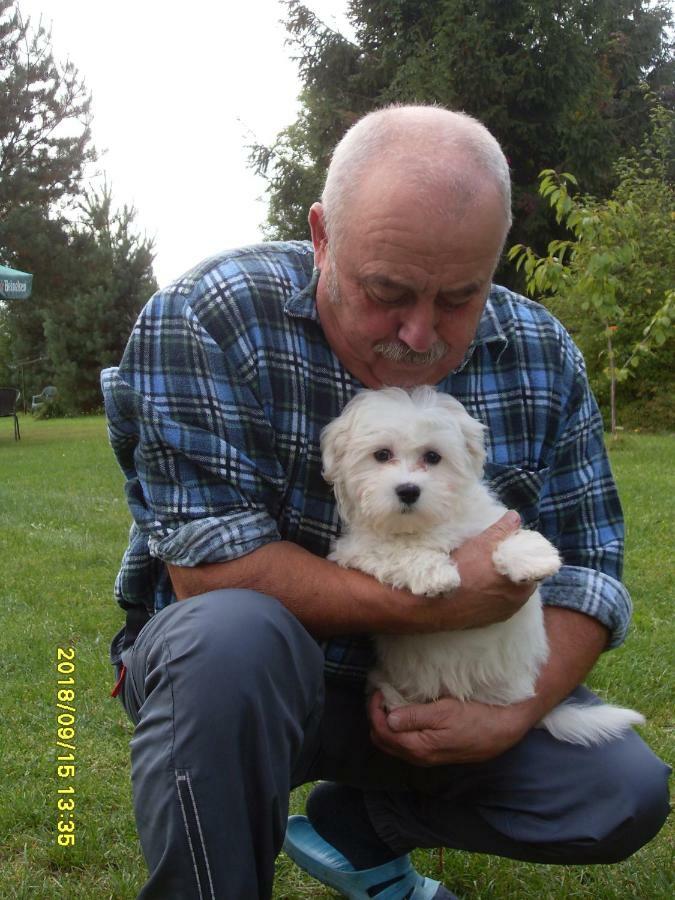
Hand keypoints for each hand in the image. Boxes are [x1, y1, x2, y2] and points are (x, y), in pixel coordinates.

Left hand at [368, 689, 532, 765]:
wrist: (501, 731)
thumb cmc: (474, 718)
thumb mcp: (444, 712)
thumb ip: (415, 717)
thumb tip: (389, 719)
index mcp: (418, 747)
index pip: (383, 731)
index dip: (374, 710)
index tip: (379, 690)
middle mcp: (419, 757)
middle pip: (383, 741)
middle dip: (377, 718)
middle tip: (381, 696)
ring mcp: (426, 757)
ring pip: (394, 745)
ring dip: (387, 725)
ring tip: (391, 702)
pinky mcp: (434, 753)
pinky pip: (406, 744)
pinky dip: (399, 730)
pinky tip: (405, 714)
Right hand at [414, 511, 538, 631]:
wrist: (438, 606)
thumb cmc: (460, 572)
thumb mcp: (480, 545)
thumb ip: (500, 530)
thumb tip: (514, 516)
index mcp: (521, 583)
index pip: (535, 568)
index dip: (526, 556)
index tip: (515, 549)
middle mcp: (518, 601)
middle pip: (525, 581)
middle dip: (517, 569)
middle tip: (502, 557)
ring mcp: (505, 613)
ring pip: (514, 593)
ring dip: (507, 583)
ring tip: (492, 571)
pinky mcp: (492, 620)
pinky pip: (502, 605)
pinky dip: (497, 595)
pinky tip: (484, 587)